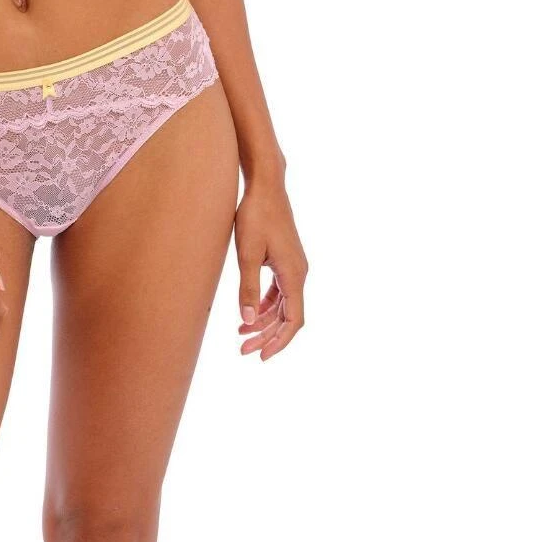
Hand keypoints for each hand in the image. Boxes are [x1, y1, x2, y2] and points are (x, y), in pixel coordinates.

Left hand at [234, 173, 307, 360]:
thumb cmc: (255, 216)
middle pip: (288, 316)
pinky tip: (250, 312)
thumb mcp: (246, 253)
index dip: (279, 342)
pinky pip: (280, 291)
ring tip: (241, 334)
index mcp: (293, 275)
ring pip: (284, 305)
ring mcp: (294, 266)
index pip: (293, 320)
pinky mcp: (286, 259)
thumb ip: (247, 287)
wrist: (265, 186)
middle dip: (267, 335)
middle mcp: (299, 273)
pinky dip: (266, 305)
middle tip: (243, 349)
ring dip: (265, 321)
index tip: (262, 356)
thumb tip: (247, 320)